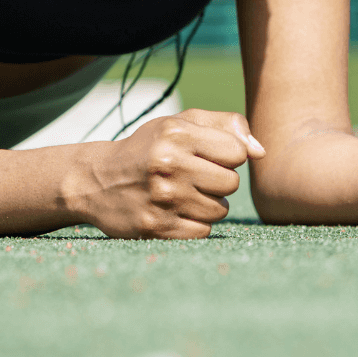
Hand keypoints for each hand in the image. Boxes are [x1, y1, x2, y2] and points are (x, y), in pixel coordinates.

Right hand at [77, 109, 265, 238]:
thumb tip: (261, 152)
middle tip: (191, 176)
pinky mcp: (156, 228)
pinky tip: (173, 212)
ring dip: (207, 204)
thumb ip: (226, 126)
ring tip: (181, 193)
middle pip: (231, 183)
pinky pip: (203, 232)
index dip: (226, 155)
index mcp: (175, 134)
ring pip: (220, 210)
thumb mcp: (180, 124)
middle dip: (218, 181)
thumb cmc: (149, 148)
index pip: (237, 152)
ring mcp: (162, 199)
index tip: (206, 155)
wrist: (96, 180)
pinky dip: (194, 224)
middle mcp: (167, 164)